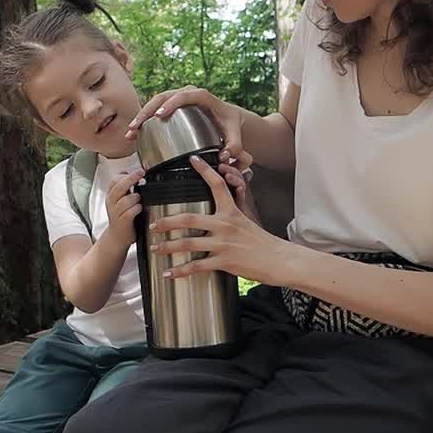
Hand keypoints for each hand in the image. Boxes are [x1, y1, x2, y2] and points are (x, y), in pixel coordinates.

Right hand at [104, 168, 144, 247]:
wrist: (117, 237)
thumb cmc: (122, 217)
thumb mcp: (121, 201)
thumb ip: (127, 189)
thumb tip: (137, 174)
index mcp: (111, 196)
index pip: (114, 181)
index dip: (125, 174)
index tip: (138, 170)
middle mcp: (112, 203)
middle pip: (119, 187)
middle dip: (131, 178)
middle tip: (141, 173)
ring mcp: (116, 213)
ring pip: (125, 200)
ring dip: (135, 197)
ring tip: (139, 199)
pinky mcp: (122, 222)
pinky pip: (129, 212)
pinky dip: (136, 209)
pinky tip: (139, 208)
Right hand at [126, 87, 250, 169]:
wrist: (229, 118)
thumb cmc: (231, 124)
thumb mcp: (235, 134)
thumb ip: (234, 145)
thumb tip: (224, 155)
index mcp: (203, 96)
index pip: (184, 96)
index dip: (171, 103)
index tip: (160, 115)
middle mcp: (188, 93)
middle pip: (163, 97)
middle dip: (147, 112)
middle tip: (136, 127)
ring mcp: (179, 97)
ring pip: (156, 102)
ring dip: (142, 115)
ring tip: (131, 132)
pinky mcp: (173, 105)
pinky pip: (156, 108)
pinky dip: (145, 119)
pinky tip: (135, 132)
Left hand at [148, 156, 286, 284]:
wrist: (280, 259)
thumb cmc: (263, 242)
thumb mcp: (247, 221)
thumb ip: (231, 215)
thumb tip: (217, 212)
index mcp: (231, 211)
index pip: (217, 185)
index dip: (204, 170)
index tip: (192, 159)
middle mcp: (225, 225)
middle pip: (188, 218)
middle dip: (166, 221)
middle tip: (152, 223)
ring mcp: (224, 244)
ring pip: (188, 244)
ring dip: (168, 247)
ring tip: (155, 248)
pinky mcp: (225, 262)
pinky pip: (196, 266)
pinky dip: (179, 271)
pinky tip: (168, 273)